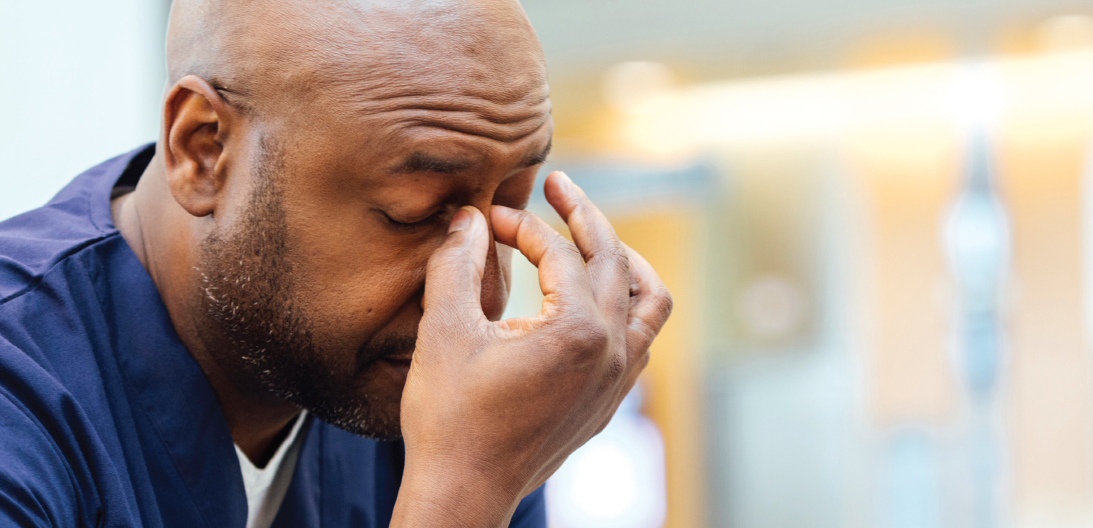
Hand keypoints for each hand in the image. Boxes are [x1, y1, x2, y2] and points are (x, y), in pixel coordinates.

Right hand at [391, 171, 673, 526]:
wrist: (464, 492)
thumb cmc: (448, 417)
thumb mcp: (443, 330)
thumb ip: (457, 263)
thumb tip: (469, 216)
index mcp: (578, 332)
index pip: (560, 254)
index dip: (523, 225)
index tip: (489, 217)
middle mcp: (613, 353)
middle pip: (615, 262)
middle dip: (584, 217)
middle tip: (557, 186)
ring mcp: (618, 381)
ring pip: (649, 303)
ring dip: (625, 262)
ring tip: (598, 238)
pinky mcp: (610, 403)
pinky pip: (642, 340)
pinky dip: (627, 308)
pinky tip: (596, 301)